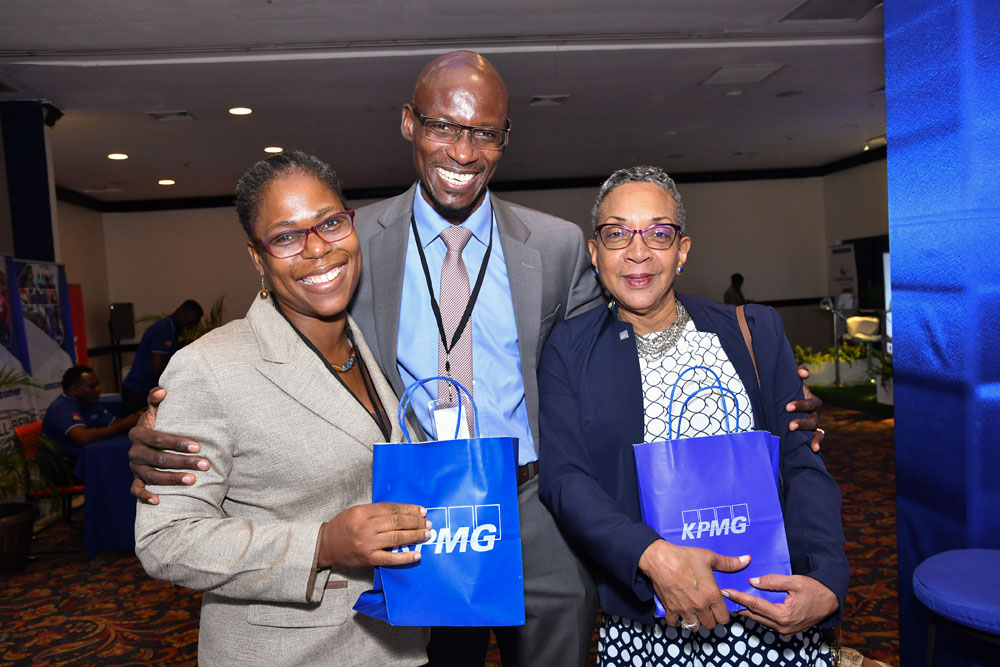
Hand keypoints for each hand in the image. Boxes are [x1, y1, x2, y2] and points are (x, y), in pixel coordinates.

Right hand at [129, 387, 209, 504]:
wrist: (149, 441)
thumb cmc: (159, 423)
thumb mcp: (157, 411)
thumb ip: (156, 399)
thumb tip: (164, 391)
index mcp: (139, 433)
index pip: (158, 439)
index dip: (178, 443)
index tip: (198, 447)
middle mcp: (134, 451)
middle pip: (159, 459)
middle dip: (183, 462)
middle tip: (205, 465)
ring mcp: (135, 467)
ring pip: (151, 476)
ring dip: (172, 479)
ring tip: (193, 481)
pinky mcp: (136, 479)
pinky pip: (136, 490)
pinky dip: (145, 496)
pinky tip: (158, 500)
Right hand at [319, 503, 430, 567]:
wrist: (326, 545)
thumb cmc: (343, 526)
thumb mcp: (357, 511)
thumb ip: (377, 511)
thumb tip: (403, 513)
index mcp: (362, 512)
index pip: (391, 509)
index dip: (409, 509)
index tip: (421, 510)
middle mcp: (365, 527)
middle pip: (397, 522)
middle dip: (415, 522)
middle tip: (428, 522)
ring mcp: (367, 544)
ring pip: (396, 538)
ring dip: (415, 536)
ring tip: (427, 534)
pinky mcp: (368, 559)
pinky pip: (391, 558)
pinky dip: (405, 556)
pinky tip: (417, 554)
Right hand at [637, 539, 749, 630]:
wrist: (660, 559)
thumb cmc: (685, 557)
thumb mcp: (709, 557)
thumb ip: (729, 562)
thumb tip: (747, 560)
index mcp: (712, 595)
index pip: (724, 618)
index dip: (723, 614)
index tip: (719, 609)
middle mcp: (700, 606)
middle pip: (710, 625)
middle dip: (710, 619)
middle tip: (707, 610)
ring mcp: (685, 609)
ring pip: (694, 627)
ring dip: (695, 621)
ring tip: (694, 613)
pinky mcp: (670, 609)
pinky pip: (675, 623)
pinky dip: (676, 621)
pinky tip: (678, 613)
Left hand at [721, 574, 837, 634]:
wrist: (831, 601)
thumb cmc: (815, 589)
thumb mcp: (795, 581)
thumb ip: (773, 581)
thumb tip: (754, 581)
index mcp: (783, 615)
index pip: (755, 605)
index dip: (739, 597)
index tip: (726, 591)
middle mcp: (782, 626)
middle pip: (754, 614)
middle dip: (739, 604)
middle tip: (724, 595)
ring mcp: (785, 630)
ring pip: (760, 619)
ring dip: (747, 609)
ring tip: (733, 599)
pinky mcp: (787, 629)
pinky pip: (768, 621)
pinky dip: (758, 612)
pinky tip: (750, 605)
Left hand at [788, 366, 823, 452]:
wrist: (784, 403)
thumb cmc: (789, 390)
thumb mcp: (792, 381)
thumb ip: (797, 373)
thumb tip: (803, 373)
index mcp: (812, 401)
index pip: (810, 404)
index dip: (801, 405)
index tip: (787, 407)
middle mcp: (814, 414)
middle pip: (813, 420)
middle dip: (802, 423)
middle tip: (790, 426)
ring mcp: (812, 426)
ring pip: (815, 431)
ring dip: (810, 436)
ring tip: (800, 442)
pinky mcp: (809, 435)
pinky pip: (817, 440)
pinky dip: (817, 444)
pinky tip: (814, 449)